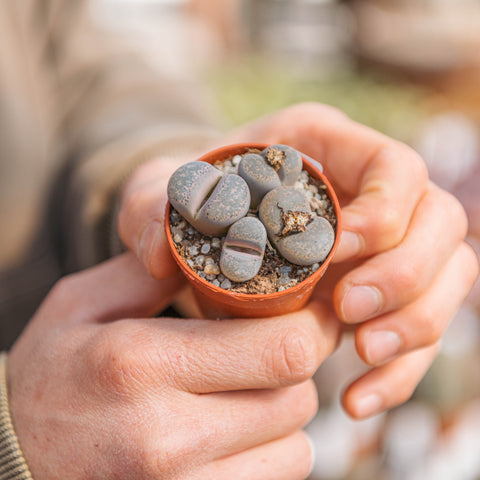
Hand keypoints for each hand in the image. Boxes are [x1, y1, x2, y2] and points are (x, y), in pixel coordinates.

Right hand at [8, 253, 340, 478]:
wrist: (12, 457)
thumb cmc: (51, 374)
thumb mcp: (82, 304)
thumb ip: (147, 270)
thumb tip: (206, 249)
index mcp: (140, 362)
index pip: (279, 348)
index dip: (313, 326)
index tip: (312, 311)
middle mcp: (164, 435)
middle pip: (296, 396)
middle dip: (299, 364)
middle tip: (275, 343)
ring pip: (296, 446)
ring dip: (285, 410)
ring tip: (247, 389)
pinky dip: (272, 450)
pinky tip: (236, 428)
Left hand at [118, 102, 478, 419]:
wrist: (208, 224)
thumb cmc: (194, 199)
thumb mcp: (163, 193)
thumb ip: (150, 210)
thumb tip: (159, 255)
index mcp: (327, 147)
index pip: (395, 167)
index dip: (384, 213)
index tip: (338, 257)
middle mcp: (368, 190)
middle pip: (439, 221)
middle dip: (406, 273)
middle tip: (346, 312)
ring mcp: (384, 243)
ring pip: (447, 274)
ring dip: (415, 322)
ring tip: (359, 354)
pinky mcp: (381, 290)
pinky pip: (419, 327)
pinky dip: (400, 369)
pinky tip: (357, 400)